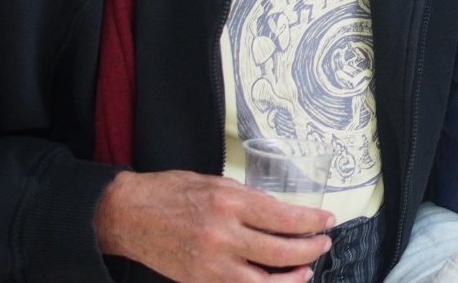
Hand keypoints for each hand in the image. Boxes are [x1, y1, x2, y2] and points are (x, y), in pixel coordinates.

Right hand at [94, 169, 333, 282]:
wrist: (128, 215)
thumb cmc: (172, 192)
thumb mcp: (217, 184)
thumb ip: (248, 201)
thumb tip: (281, 215)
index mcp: (230, 202)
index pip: (284, 217)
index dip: (312, 222)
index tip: (328, 220)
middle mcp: (222, 234)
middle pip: (279, 250)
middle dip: (309, 249)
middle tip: (323, 243)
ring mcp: (210, 263)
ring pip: (262, 282)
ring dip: (291, 278)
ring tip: (306, 270)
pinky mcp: (198, 281)